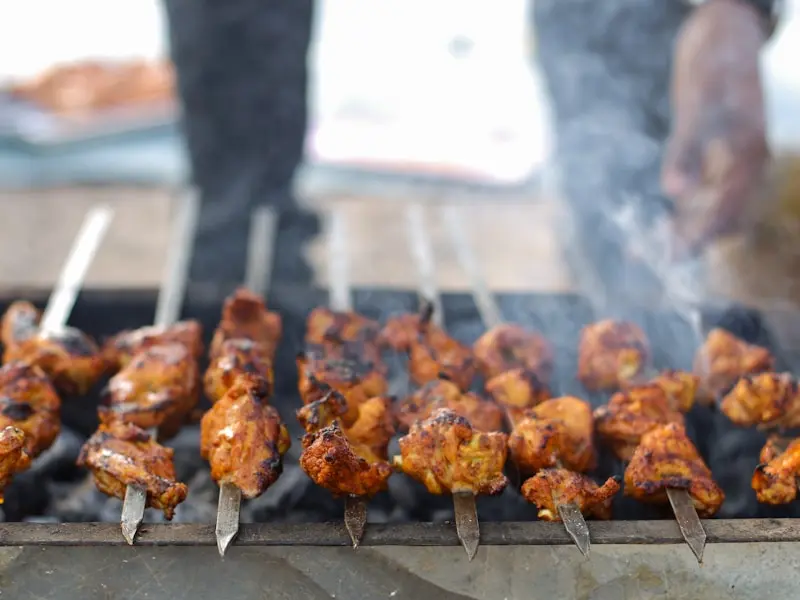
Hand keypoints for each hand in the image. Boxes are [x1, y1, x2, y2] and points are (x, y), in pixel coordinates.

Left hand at [662, 0, 768, 256]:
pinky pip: (705, 190)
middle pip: (723, 216)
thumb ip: (685, 151)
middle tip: (657, 259)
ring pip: (713, 207)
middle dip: (692, 239)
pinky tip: (659, 219)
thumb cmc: (712, 66)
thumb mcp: (696, 108)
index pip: (729, 209)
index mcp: (749, 155)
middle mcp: (747, 163)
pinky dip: (683, 208)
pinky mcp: (720, 153)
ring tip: (650, 247)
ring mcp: (735, 159)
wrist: (723, 32)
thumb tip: (675, 192)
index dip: (702, 236)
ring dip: (686, 228)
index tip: (676, 257)